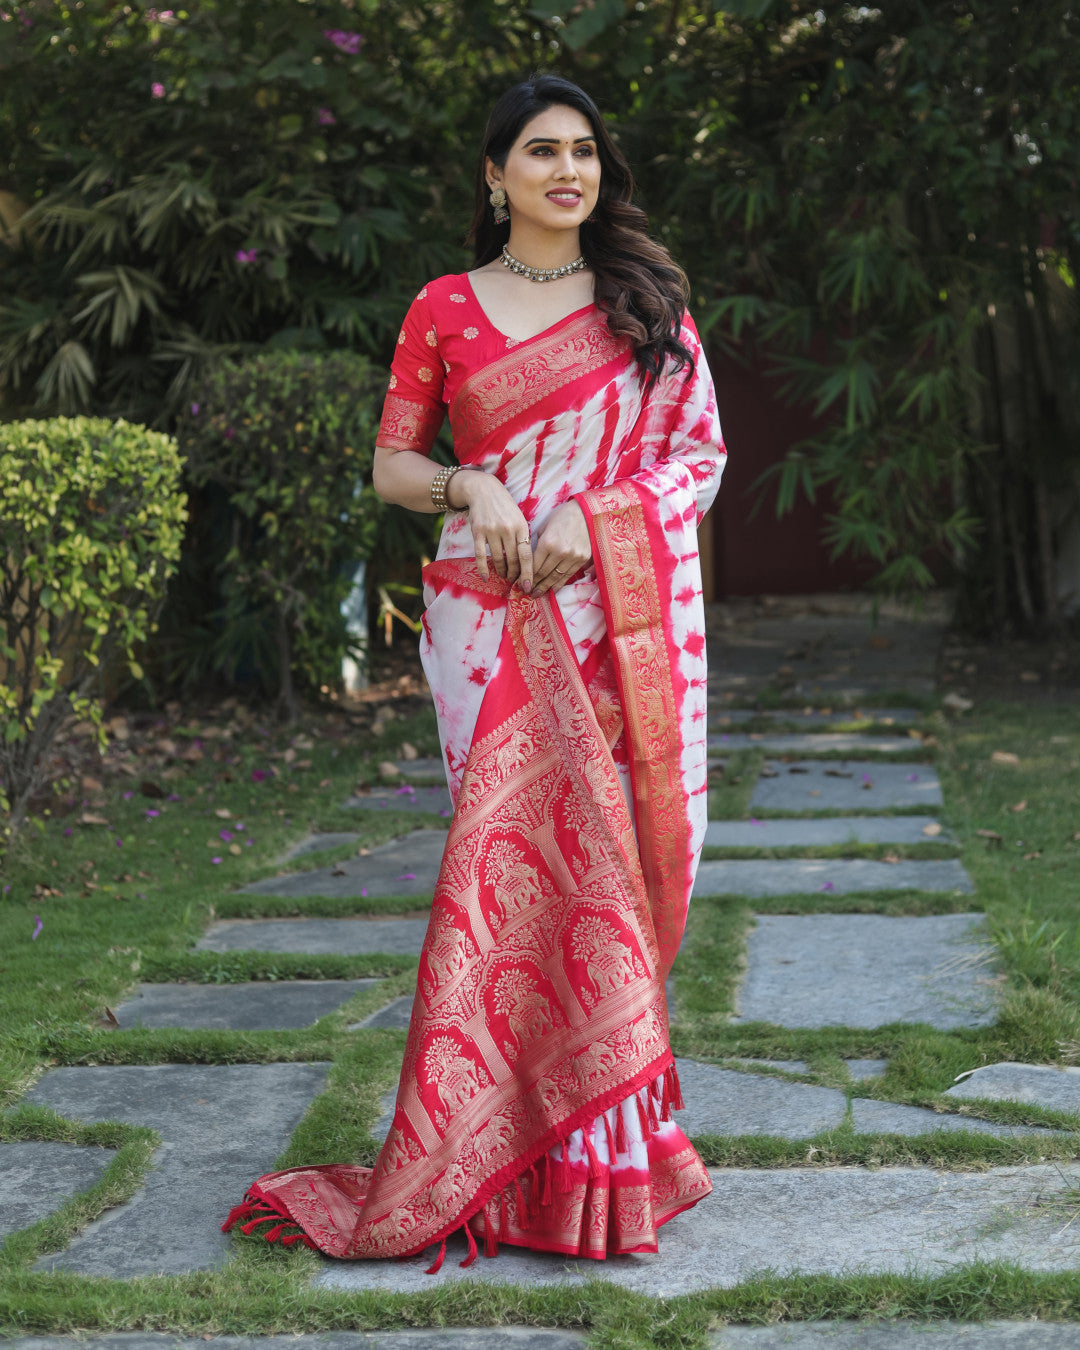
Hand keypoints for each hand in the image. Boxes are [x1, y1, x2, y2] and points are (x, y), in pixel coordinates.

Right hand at [451, 469, 533, 590]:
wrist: (484, 490)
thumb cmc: (505, 507)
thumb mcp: (519, 518)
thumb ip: (523, 537)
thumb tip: (528, 563)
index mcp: (521, 527)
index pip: (526, 555)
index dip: (528, 573)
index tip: (528, 586)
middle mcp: (508, 529)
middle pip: (513, 560)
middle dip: (514, 574)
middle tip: (514, 581)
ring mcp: (492, 530)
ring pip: (498, 559)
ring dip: (501, 571)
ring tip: (504, 576)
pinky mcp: (478, 532)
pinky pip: (480, 555)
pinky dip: (483, 569)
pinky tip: (485, 578)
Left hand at [531, 500, 591, 597]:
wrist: (586, 513)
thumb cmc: (561, 517)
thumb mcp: (544, 528)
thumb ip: (537, 545)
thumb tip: (527, 562)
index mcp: (547, 543)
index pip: (533, 566)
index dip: (526, 577)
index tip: (520, 584)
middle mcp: (560, 552)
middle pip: (543, 574)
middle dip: (534, 585)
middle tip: (527, 593)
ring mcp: (572, 557)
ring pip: (556, 578)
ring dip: (545, 588)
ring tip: (537, 594)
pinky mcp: (582, 559)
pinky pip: (568, 575)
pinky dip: (559, 584)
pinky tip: (552, 589)